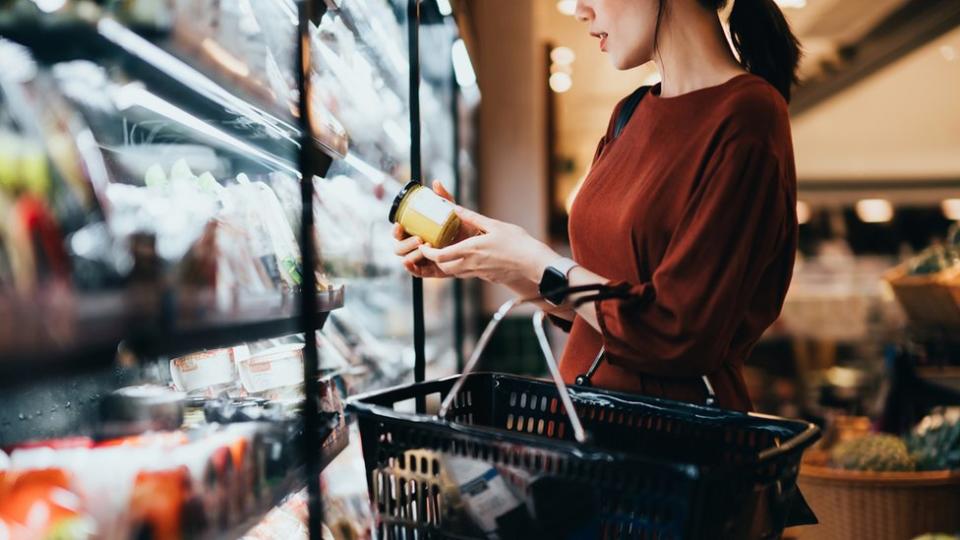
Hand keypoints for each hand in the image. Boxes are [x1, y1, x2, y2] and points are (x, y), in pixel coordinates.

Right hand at [393, 180, 480, 277]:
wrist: (478, 243)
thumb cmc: (462, 227)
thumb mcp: (453, 212)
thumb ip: (444, 198)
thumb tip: (436, 183)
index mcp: (417, 232)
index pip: (400, 233)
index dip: (396, 230)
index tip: (399, 224)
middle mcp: (417, 247)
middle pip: (399, 247)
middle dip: (405, 243)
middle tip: (419, 239)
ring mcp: (423, 259)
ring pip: (407, 259)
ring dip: (412, 254)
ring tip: (425, 247)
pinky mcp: (431, 270)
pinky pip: (417, 273)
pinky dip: (412, 269)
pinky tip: (410, 263)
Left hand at [419, 207, 558, 284]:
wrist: (534, 264)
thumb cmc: (517, 243)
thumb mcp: (494, 225)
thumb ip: (473, 218)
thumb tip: (456, 208)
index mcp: (470, 250)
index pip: (440, 256)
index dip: (427, 253)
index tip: (423, 246)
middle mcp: (471, 264)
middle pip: (444, 267)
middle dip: (435, 260)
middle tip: (432, 249)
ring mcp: (479, 273)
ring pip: (455, 272)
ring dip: (448, 264)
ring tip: (447, 252)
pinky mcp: (487, 277)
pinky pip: (468, 274)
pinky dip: (461, 267)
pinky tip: (468, 258)